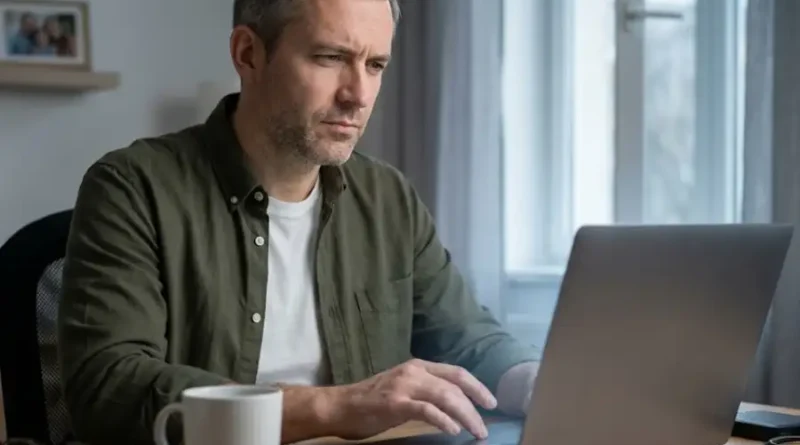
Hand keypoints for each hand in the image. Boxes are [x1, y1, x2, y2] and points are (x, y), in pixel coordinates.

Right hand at [326, 359, 496, 439]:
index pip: (456, 372)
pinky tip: (453, 430)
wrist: (340, 406)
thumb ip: (426, 390)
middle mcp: (414, 371)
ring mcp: (404, 386)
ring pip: (445, 396)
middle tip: (486, 425)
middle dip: (475, 405)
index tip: (491, 403)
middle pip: (455, 385)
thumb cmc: (372, 401)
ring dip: (465, 415)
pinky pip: (426, 410)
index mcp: (418, 366)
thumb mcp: (403, 387)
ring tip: (476, 431)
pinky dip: (443, 420)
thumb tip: (455, 404)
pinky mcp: (395, 403)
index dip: (477, 386)